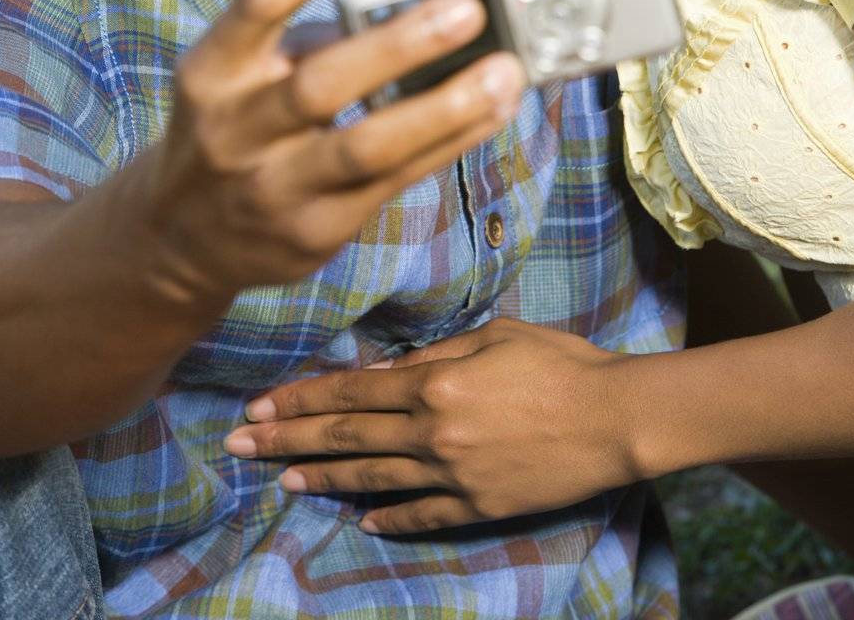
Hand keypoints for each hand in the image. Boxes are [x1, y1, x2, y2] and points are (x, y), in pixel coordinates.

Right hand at [142, 0, 525, 300]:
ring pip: (367, 146)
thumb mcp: (239, 72)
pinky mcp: (315, 231)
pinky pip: (395, 181)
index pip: (262, 0)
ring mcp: (274, 188)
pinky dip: (451, 141)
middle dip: (398, 44)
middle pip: (321, 83)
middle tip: (468, 9)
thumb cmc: (234, 124)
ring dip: (444, 107)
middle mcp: (235, 130)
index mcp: (213, 68)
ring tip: (505, 70)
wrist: (180, 236)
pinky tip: (492, 111)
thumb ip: (308, 36)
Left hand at [223, 317, 632, 533]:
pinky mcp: (478, 505)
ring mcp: (453, 474)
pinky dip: (388, 517)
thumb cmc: (559, 362)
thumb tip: (387, 369)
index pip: (351, 390)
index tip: (260, 405)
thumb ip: (437, 352)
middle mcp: (432, 430)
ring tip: (283, 481)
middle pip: (347, 434)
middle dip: (288, 439)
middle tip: (239, 446)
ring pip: (372, 477)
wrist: (614, 419)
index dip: (301, 398)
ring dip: (323, 478)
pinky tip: (359, 519)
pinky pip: (422, 513)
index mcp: (435, 380)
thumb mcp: (495, 335)